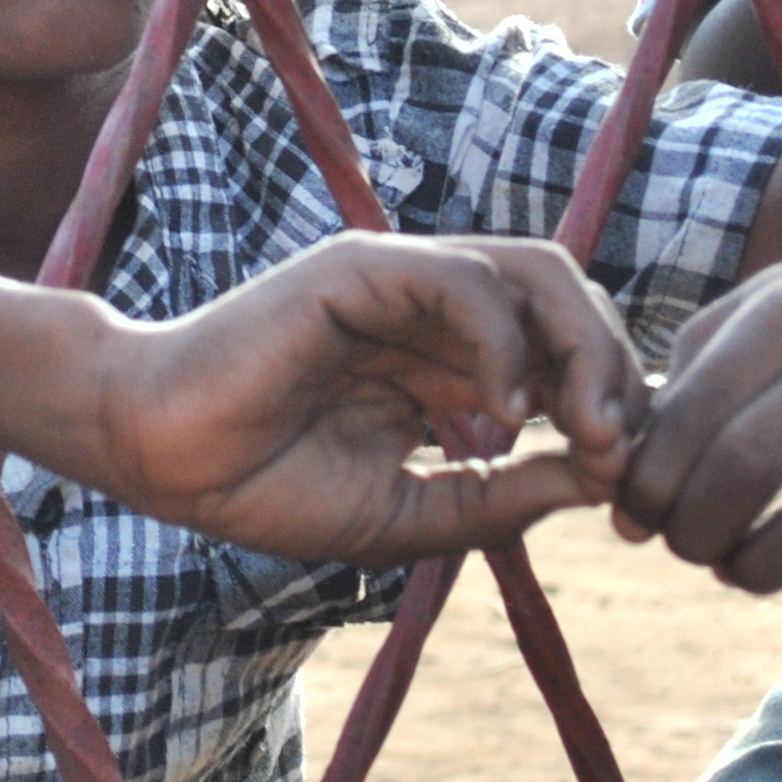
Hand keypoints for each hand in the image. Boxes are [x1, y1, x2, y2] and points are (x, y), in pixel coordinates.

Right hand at [87, 232, 646, 565]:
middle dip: (613, 372)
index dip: (610, 405)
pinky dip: (502, 339)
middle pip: (568, 301)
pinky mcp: (360, 267)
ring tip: (583, 424)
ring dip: (581, 346)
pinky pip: (463, 279)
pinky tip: (498, 408)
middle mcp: (432, 309)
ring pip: (534, 271)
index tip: (620, 481)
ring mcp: (397, 280)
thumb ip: (500, 495)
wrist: (162, 460)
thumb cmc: (264, 487)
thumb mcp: (411, 514)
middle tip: (615, 451)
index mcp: (444, 361)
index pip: (564, 352)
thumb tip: (602, 477)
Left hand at [613, 213, 781, 606]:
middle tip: (681, 543)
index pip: (696, 413)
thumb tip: (629, 497)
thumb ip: (686, 386)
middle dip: (693, 528)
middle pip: (748, 468)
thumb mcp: (754, 308)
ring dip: (757, 570)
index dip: (649, 481)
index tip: (633, 514)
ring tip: (735, 565)